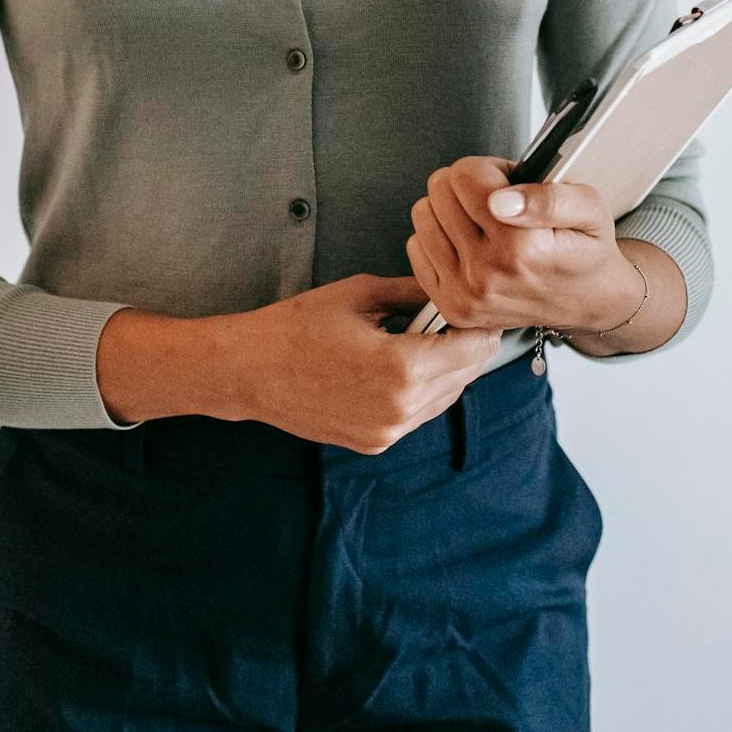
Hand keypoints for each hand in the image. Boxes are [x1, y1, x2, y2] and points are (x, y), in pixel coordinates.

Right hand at [232, 274, 502, 454]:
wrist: (250, 370)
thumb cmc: (299, 326)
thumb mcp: (361, 295)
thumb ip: (413, 293)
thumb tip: (449, 288)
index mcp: (402, 367)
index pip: (473, 348)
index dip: (482, 324)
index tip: (480, 306)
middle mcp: (401, 407)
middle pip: (466, 376)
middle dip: (468, 345)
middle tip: (458, 317)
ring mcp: (388, 431)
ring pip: (445, 398)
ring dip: (448, 369)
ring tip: (430, 337)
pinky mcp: (374, 442)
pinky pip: (418, 414)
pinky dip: (422, 389)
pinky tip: (402, 362)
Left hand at [405, 155, 643, 335]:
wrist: (585, 300)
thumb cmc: (585, 249)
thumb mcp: (589, 208)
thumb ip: (549, 197)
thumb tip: (501, 199)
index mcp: (521, 246)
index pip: (465, 174)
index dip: (490, 169)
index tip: (510, 184)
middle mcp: (488, 274)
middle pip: (440, 190)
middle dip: (469, 186)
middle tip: (499, 203)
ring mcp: (466, 294)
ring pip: (424, 214)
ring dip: (450, 210)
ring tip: (485, 223)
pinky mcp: (451, 305)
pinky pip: (416, 246)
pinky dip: (439, 237)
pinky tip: (469, 244)